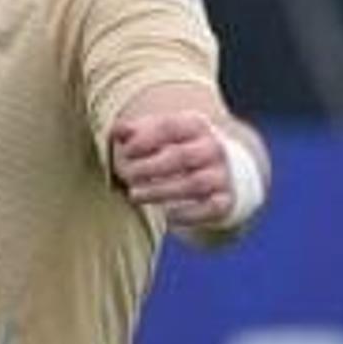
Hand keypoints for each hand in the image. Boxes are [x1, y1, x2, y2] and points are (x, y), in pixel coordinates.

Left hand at [107, 108, 249, 230]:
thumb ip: (136, 132)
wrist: (222, 172)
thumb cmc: (178, 150)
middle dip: (149, 167)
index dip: (144, 139)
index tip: (125, 151)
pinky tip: (165, 218)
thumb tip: (117, 131)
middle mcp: (212, 148)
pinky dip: (187, 214)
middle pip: (181, 156)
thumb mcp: (161, 135)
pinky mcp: (225, 200)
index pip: (169, 127)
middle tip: (126, 176)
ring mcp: (222, 174)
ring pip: (194, 183)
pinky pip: (210, 208)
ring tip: (134, 196)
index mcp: (194, 126)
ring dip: (161, 191)